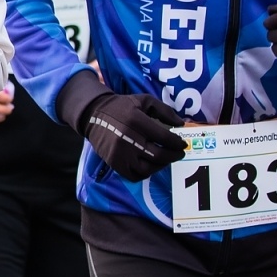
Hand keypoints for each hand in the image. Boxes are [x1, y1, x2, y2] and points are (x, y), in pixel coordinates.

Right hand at [57, 70, 184, 181]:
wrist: (94, 114)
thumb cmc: (122, 106)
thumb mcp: (144, 100)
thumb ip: (165, 110)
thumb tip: (181, 124)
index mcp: (136, 121)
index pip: (163, 137)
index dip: (177, 143)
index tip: (183, 144)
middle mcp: (128, 138)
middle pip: (158, 155)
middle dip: (173, 156)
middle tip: (179, 154)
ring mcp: (120, 153)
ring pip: (147, 169)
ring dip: (161, 166)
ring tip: (165, 159)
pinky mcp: (114, 163)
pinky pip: (134, 175)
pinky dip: (146, 173)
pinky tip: (150, 165)